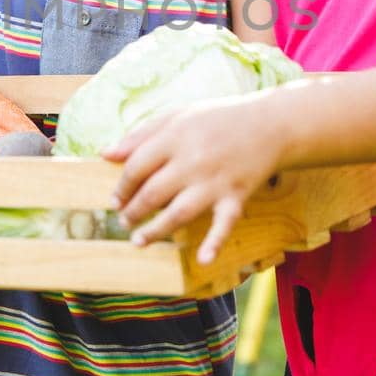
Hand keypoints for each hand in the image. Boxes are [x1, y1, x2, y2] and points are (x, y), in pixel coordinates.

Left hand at [103, 93, 283, 264]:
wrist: (270, 124)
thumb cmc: (218, 119)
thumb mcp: (178, 116)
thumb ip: (140, 134)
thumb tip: (105, 154)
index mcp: (175, 137)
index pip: (137, 167)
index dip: (122, 186)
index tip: (115, 199)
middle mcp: (193, 160)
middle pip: (153, 193)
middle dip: (133, 212)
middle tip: (124, 222)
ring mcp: (215, 181)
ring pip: (179, 212)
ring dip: (156, 230)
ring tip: (139, 241)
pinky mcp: (236, 196)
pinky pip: (224, 223)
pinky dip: (215, 242)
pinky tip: (203, 259)